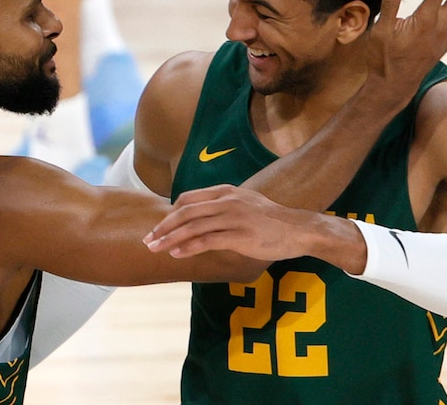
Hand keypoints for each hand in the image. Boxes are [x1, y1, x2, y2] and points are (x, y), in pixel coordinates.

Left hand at [143, 184, 309, 261]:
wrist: (299, 229)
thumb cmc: (271, 221)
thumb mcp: (244, 204)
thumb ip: (223, 207)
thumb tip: (200, 217)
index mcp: (226, 191)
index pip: (188, 198)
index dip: (170, 213)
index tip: (160, 226)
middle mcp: (227, 201)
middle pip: (185, 211)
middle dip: (163, 226)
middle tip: (148, 239)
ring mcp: (234, 217)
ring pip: (193, 227)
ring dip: (170, 238)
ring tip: (156, 249)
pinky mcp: (241, 235)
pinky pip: (207, 240)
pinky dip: (188, 247)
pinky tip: (176, 254)